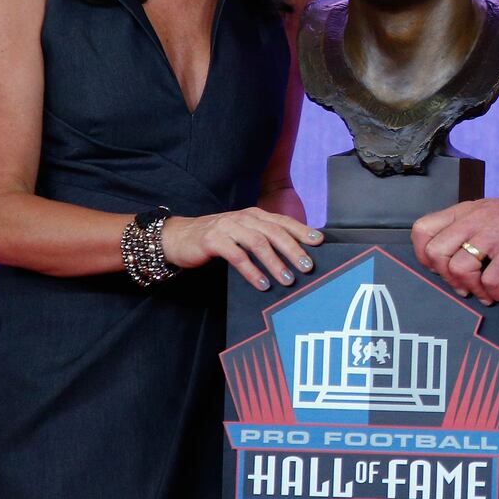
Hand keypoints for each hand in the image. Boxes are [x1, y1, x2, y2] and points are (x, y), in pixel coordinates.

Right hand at [161, 208, 323, 291]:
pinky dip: (252, 271)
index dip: (302, 230)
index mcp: (254, 215)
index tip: (319, 242)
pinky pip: (237, 256)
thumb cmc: (216, 238)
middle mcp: (243, 218)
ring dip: (275, 262)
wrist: (179, 237)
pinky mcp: (213, 240)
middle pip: (274, 232)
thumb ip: (263, 238)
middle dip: (293, 249)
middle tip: (308, 266)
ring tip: (288, 279)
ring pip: (258, 243)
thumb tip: (293, 254)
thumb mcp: (242, 233)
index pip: (283, 221)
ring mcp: (228, 227)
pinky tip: (262, 283)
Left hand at [411, 198, 498, 304]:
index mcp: (463, 212)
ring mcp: (493, 232)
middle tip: (462, 285)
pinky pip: (490, 279)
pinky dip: (495, 293)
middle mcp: (474, 219)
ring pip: (460, 267)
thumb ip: (459, 231)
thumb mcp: (482, 216)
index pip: (422, 229)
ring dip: (471, 288)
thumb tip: (437, 263)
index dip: (422, 255)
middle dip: (446, 276)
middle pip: (436, 252)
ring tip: (484, 293)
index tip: (437, 268)